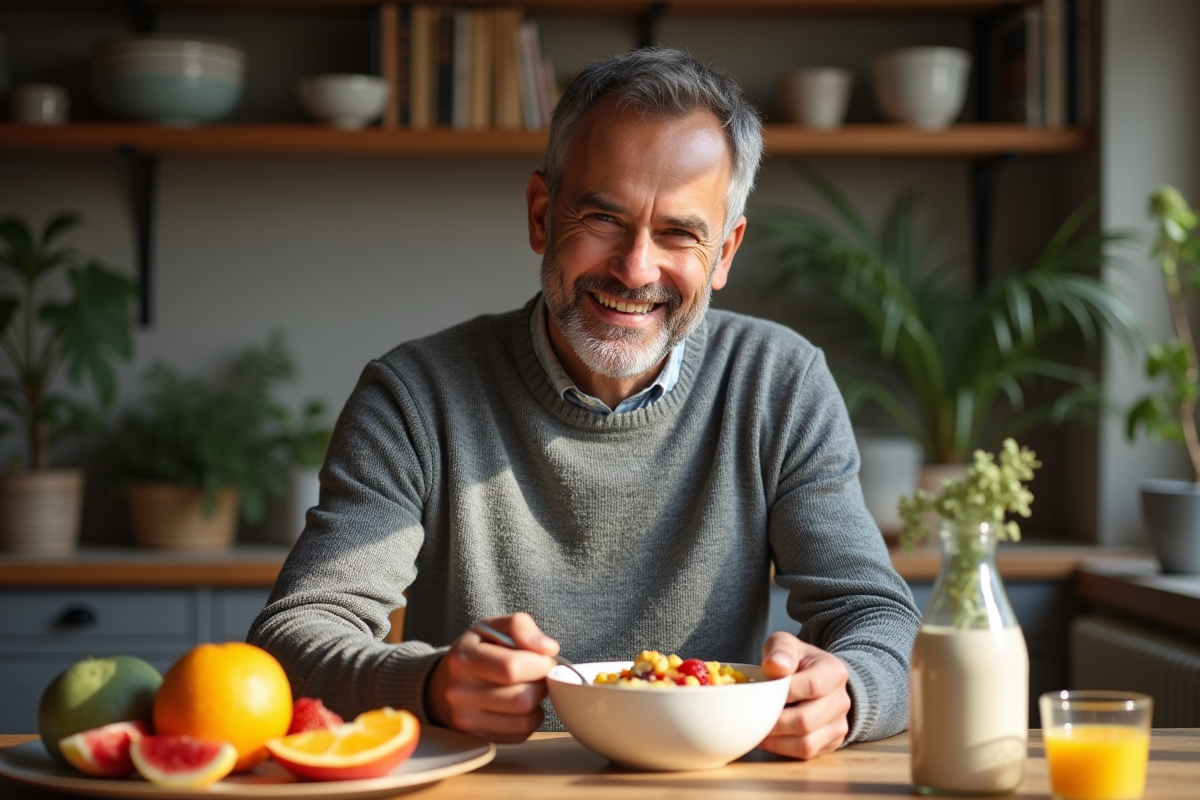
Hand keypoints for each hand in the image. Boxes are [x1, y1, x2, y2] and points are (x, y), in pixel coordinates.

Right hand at [425, 612, 557, 742]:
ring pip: (525, 720)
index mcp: (464, 659)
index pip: (512, 667)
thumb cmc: (476, 651)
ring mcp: (467, 719)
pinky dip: (529, 720)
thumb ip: (520, 626)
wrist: (443, 684)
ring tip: (527, 688)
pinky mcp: (477, 738)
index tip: (542, 658)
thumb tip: (549, 649)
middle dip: (540, 684)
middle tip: (536, 674)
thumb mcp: (492, 627)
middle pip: (522, 698)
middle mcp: (460, 693)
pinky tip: (519, 705)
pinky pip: (521, 734)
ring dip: (537, 703)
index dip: (539, 663)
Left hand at [757, 632, 851, 759]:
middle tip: (751, 717)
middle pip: (806, 721)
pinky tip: (766, 737)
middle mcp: (842, 701)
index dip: (785, 693)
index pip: (812, 686)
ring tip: (756, 729)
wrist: (816, 676)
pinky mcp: (830, 742)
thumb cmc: (797, 661)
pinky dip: (781, 748)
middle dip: (773, 722)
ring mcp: (838, 725)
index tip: (764, 691)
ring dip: (776, 740)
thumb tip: (774, 666)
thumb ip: (780, 649)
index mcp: (834, 672)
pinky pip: (805, 753)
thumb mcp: (787, 644)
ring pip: (806, 743)